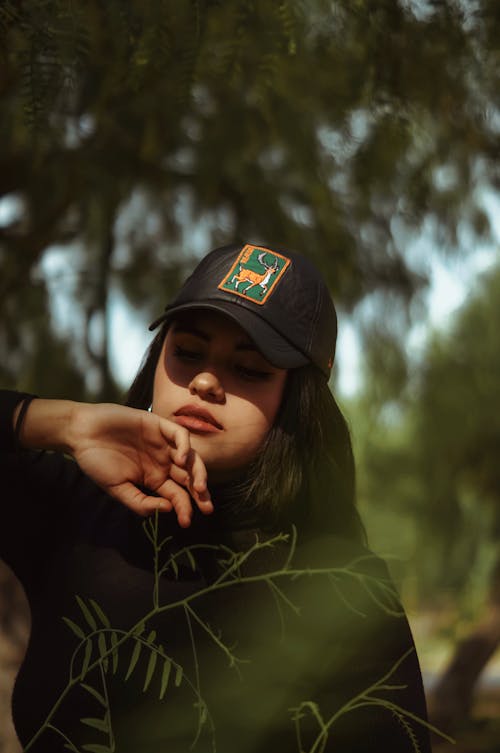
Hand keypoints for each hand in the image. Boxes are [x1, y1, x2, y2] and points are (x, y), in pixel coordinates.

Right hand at [69, 403, 212, 526]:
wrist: (81, 433)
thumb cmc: (96, 462)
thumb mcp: (117, 489)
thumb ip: (141, 502)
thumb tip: (167, 509)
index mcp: (154, 478)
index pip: (177, 495)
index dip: (184, 508)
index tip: (186, 522)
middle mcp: (163, 462)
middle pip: (189, 478)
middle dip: (200, 493)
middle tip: (207, 508)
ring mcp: (163, 444)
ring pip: (190, 458)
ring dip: (198, 472)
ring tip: (199, 488)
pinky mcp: (158, 425)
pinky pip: (179, 435)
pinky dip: (184, 446)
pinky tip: (181, 459)